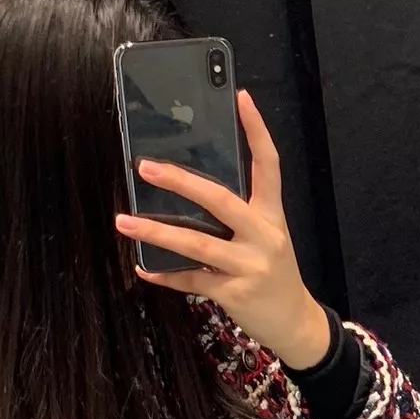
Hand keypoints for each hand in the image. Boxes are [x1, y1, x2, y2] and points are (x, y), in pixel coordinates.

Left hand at [114, 89, 330, 367]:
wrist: (295, 321)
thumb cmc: (273, 271)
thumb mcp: (266, 236)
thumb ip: (239, 214)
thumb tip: (190, 187)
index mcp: (272, 215)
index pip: (269, 164)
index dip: (256, 129)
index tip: (240, 97)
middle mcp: (264, 236)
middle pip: (222, 200)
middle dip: (182, 182)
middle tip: (145, 166)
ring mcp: (250, 266)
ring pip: (198, 244)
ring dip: (157, 233)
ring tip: (124, 221)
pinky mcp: (235, 293)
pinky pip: (192, 281)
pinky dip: (165, 275)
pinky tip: (142, 268)